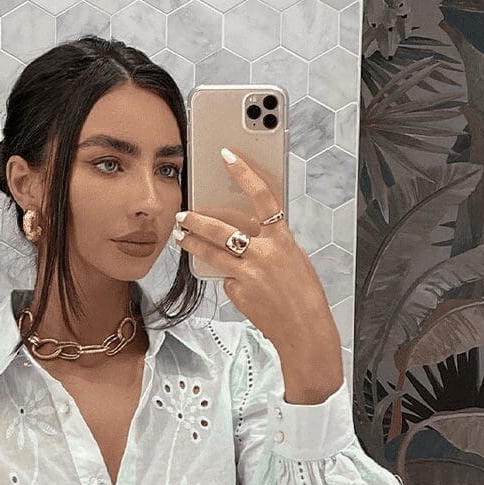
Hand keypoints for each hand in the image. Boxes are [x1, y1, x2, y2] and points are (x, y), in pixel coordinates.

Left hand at [173, 148, 339, 380]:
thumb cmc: (303, 293)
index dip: (244, 172)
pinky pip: (226, 279)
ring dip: (192, 243)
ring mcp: (248, 273)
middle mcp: (263, 252)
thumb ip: (270, 243)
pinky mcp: (238, 291)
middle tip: (181, 214)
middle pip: (221, 228)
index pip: (262, 195)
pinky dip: (229, 280)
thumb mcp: (293, 259)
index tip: (227, 156)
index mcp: (282, 238)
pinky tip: (241, 289)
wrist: (304, 329)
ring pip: (211, 253)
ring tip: (179, 237)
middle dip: (197, 219)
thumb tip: (246, 235)